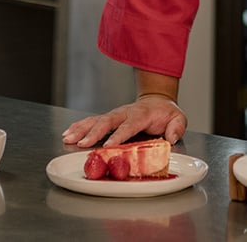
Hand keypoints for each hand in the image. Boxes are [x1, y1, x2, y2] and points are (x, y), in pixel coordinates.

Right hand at [61, 94, 187, 147]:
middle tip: (82, 144)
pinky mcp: (109, 118)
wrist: (157, 100)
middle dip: (93, 133)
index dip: (118, 135)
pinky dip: (79, 126)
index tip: (108, 145)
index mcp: (142, 114)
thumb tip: (171, 137)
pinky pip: (92, 121)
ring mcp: (115, 115)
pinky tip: (68, 133)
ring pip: (96, 120)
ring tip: (68, 138)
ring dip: (81, 129)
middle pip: (107, 121)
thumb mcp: (178, 118)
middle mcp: (125, 113)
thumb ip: (176, 127)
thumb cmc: (166, 113)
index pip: (129, 125)